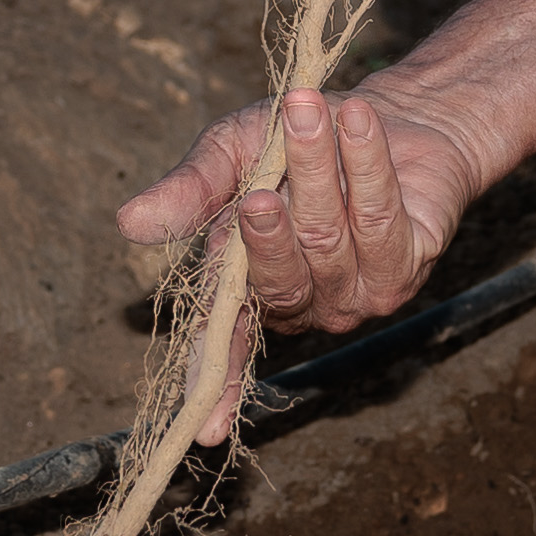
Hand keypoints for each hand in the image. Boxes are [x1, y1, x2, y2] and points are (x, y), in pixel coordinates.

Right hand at [106, 82, 499, 436]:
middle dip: (268, 227)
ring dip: (318, 169)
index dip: (213, 383)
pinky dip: (367, 165)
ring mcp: (357, 292)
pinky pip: (380, 221)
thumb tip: (128, 224)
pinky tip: (362, 122)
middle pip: (278, 279)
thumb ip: (188, 192)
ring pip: (328, 243)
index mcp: (249, 285)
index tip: (203, 427)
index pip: (224, 340)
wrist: (392, 114)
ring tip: (311, 108)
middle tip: (260, 183)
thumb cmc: (296, 142)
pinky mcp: (407, 267)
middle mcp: (304, 302)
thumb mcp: (231, 155)